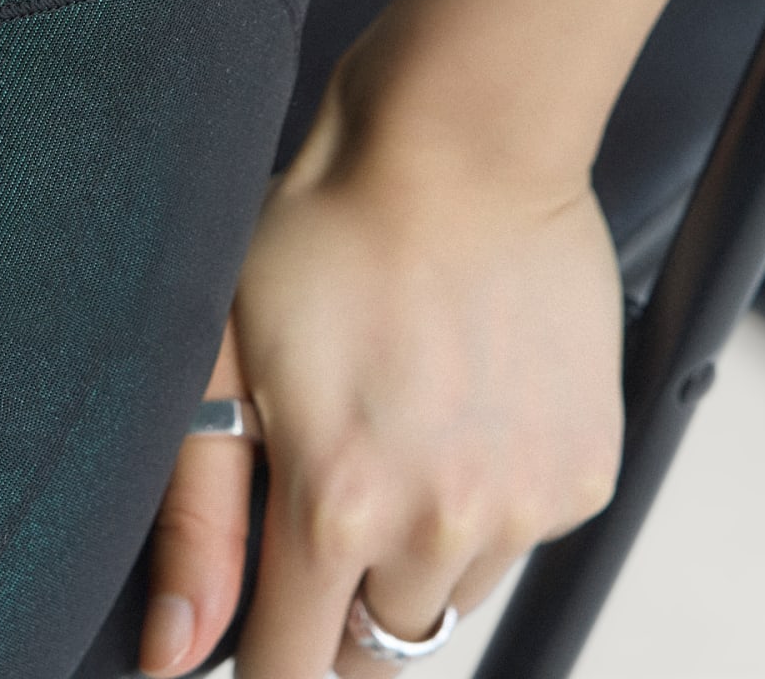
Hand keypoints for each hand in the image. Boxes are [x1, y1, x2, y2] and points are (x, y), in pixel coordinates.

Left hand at [136, 83, 626, 676]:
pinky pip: (526, 535)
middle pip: (381, 648)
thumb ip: (200, 517)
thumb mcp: (225, 354)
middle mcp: (441, 521)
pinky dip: (495, 500)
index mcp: (337, 504)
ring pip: (455, 593)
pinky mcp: (587, 469)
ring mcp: (526, 499)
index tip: (270, 629)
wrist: (466, 140)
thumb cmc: (334, 225)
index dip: (270, 662)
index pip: (293, 674)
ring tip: (407, 430)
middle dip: (344, 604)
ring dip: (422, 551)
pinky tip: (469, 409)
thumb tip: (177, 650)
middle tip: (336, 492)